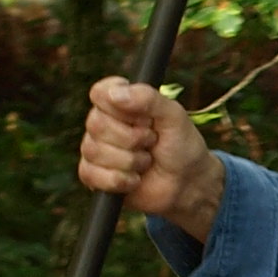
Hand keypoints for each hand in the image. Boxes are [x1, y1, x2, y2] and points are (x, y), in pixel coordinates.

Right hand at [78, 77, 224, 243]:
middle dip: (132, 138)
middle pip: (96, 124)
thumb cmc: (180, 145)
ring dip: (130, 161)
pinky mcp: (93, 175)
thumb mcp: (174, 117)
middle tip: (152, 141)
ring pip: (94, 151)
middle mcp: (103, 122)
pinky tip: (135, 179)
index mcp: (120, 102)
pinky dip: (120, 180)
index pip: (100, 93)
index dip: (122, 108)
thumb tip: (115, 93)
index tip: (146, 117)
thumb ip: (149, 99)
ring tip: (147, 161)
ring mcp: (95, 148)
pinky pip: (91, 175)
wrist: (186, 183)